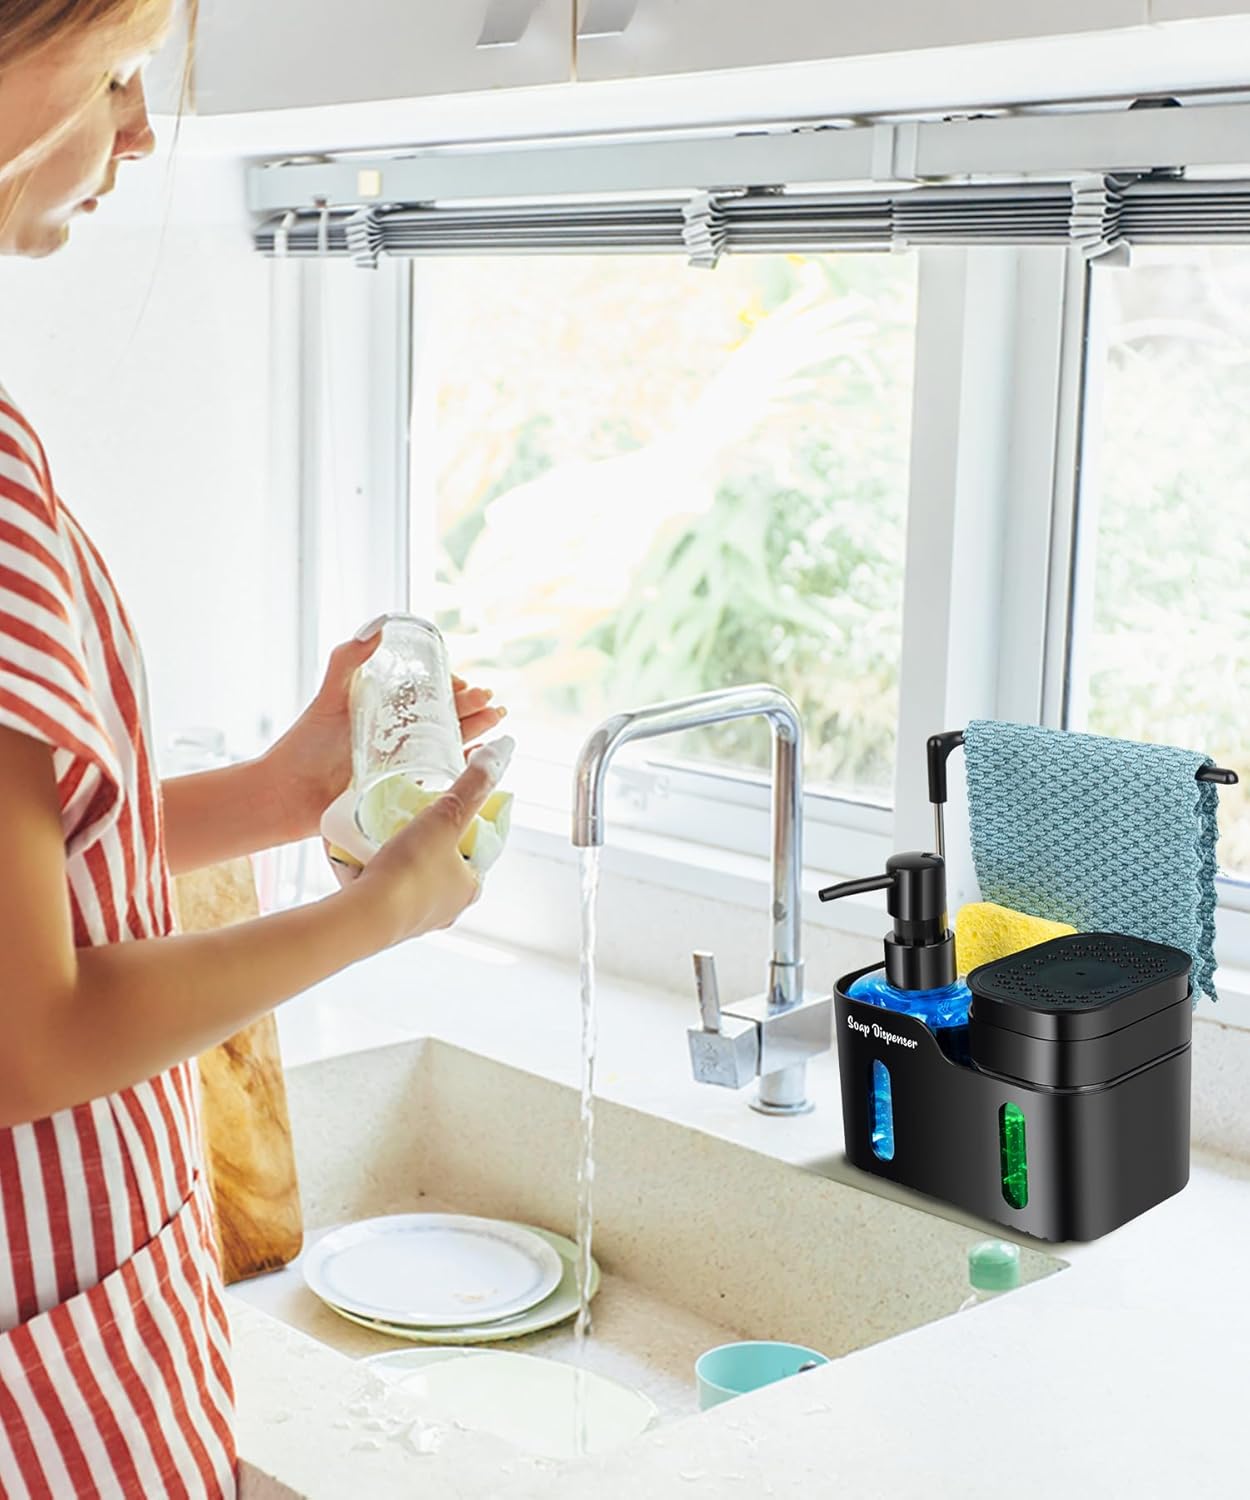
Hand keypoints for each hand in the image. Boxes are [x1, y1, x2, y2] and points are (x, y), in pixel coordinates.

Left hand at [263, 624, 507, 841]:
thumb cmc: (305, 745)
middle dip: (472, 709)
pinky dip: (462, 768)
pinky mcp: (403, 791)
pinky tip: (482, 760)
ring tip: (497, 722)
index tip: (463, 686)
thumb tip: (379, 626)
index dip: (451, 689)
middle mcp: (398, 736)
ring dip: (475, 734)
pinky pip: (440, 778)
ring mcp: (403, 765)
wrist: (287, 795)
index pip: (428, 695)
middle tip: (492, 703)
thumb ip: (349, 661)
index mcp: (385, 710)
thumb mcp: (330, 697)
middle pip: (445, 719)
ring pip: (448, 745)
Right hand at [354, 737, 513, 947]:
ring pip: (412, 874)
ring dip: (400, 852)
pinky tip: (363, 855)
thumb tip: (500, 753)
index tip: (448, 801)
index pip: (477, 844)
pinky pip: (384, 887)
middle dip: (428, 835)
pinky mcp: (385, 921)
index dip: (466, 819)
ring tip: (384, 828)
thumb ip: (471, 786)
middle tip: (411, 810)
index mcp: (471, 886)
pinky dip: (377, 870)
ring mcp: (415, 917)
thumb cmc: (410, 872)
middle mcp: (448, 907)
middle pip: (442, 858)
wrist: (361, 918)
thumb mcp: (445, 817)